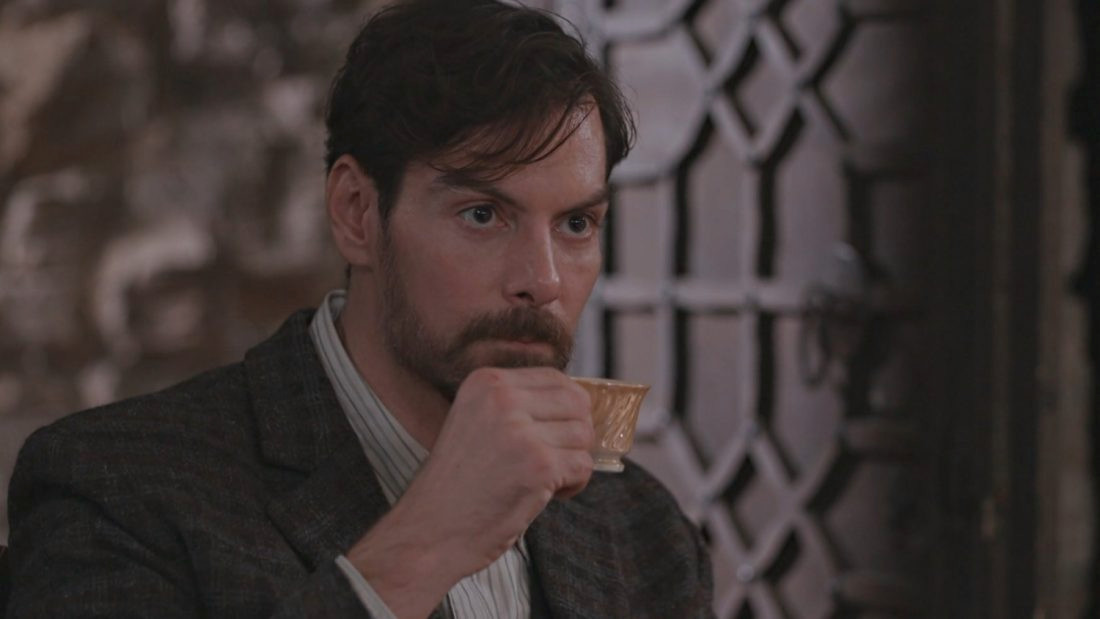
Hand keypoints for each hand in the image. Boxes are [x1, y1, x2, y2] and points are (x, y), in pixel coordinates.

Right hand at [345, 367, 593, 617]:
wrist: (430, 531)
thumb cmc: (458, 483)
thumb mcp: (476, 421)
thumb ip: (518, 404)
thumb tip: (578, 400)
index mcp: (486, 382)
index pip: (555, 377)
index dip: (566, 408)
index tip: (553, 433)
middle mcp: (502, 398)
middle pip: (577, 403)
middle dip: (575, 433)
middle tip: (554, 459)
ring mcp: (521, 432)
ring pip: (583, 435)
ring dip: (571, 461)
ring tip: (541, 480)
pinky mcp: (538, 466)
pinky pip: (583, 465)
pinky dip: (572, 484)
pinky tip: (543, 495)